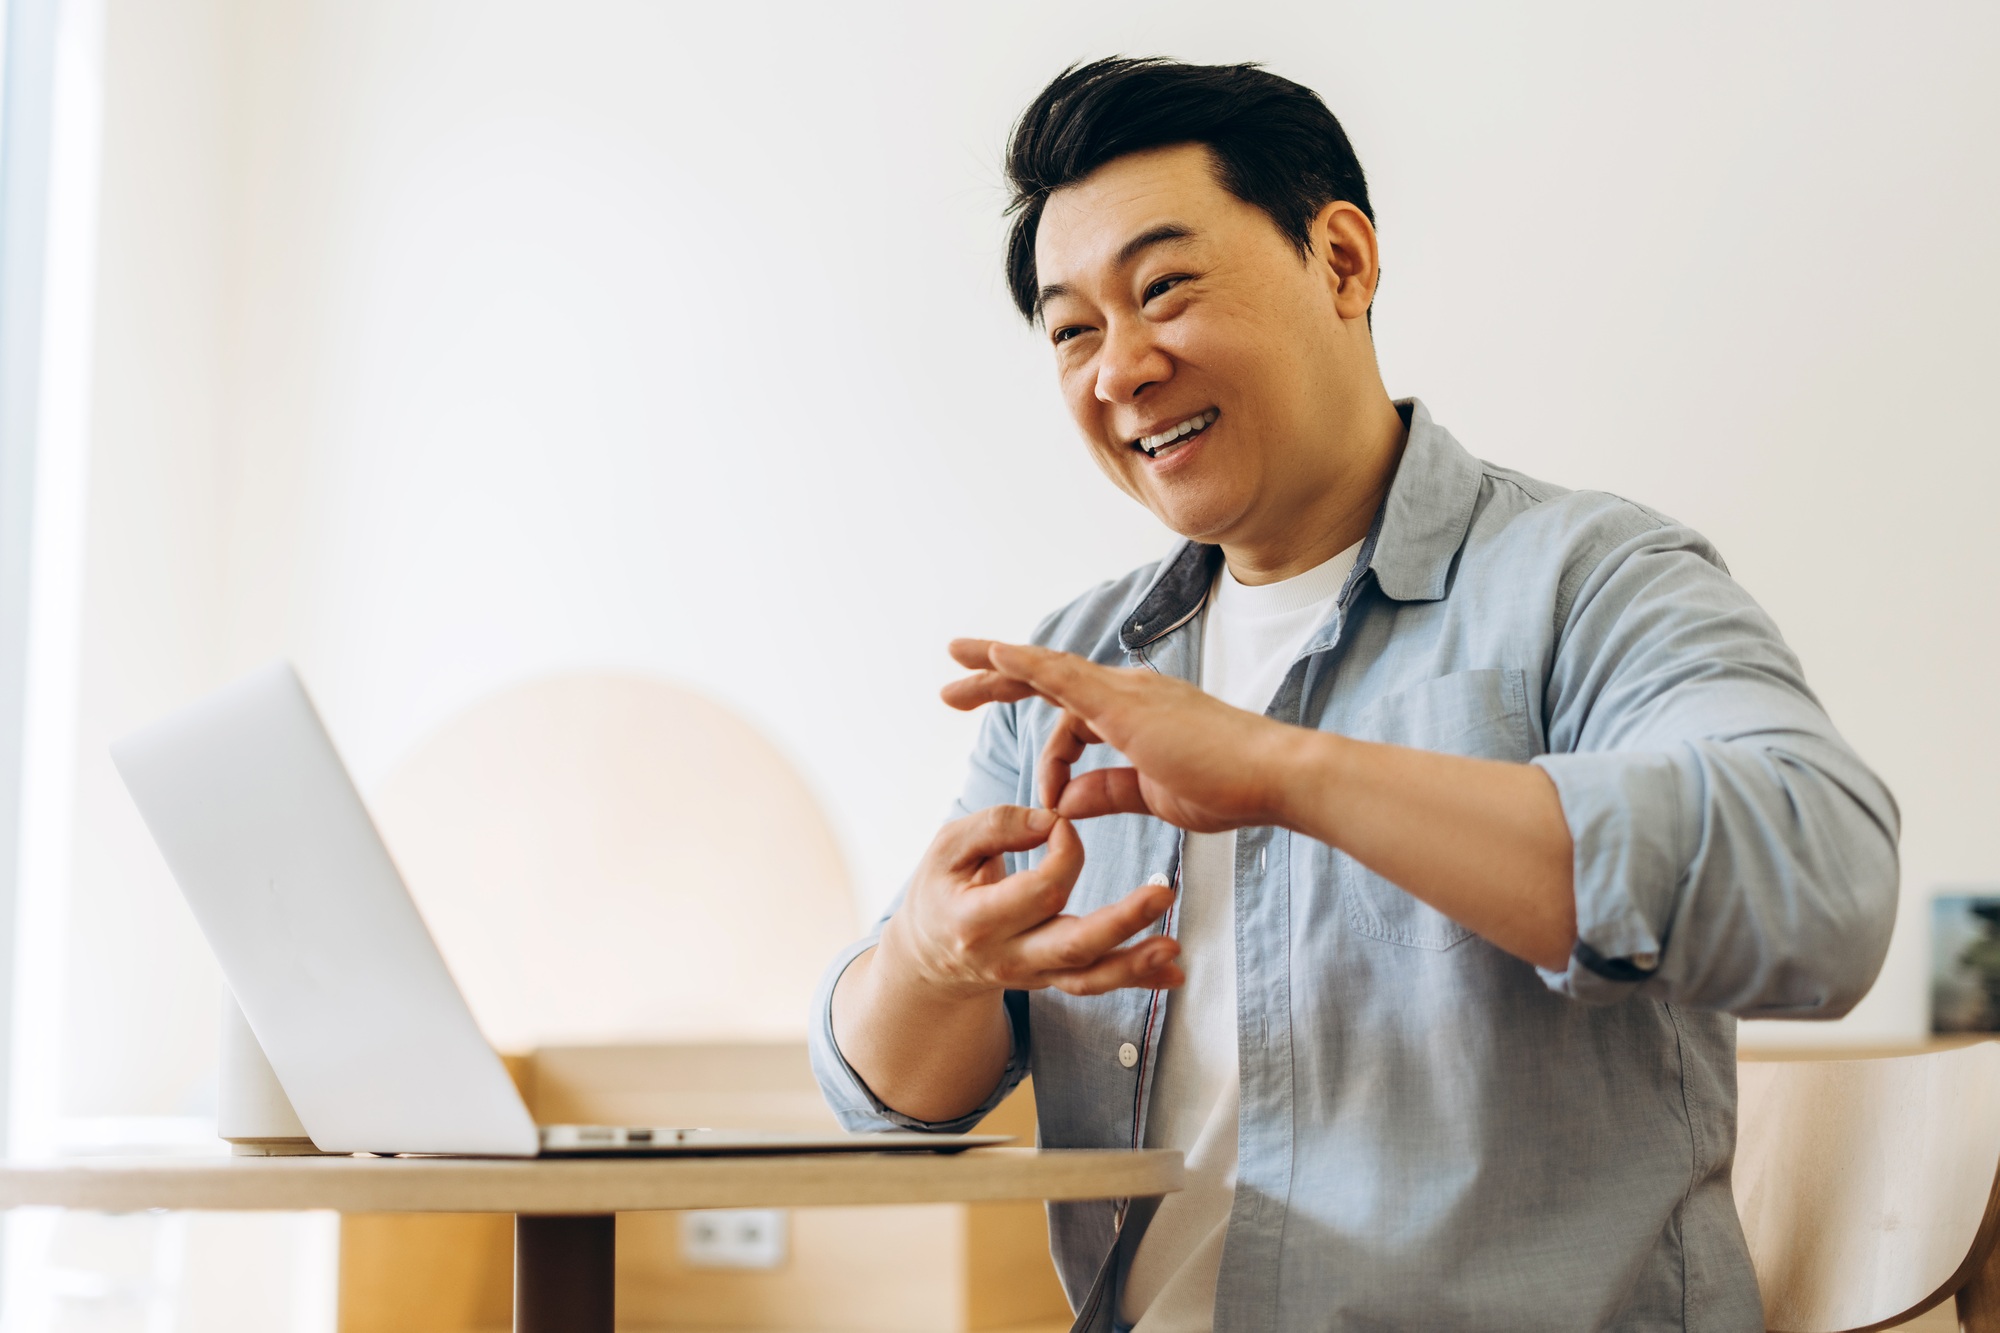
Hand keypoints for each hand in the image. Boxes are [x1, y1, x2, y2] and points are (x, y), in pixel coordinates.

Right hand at [877, 803, 1183, 998]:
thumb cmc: (941, 888)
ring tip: (1174, 949)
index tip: (1066, 824)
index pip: (1038, 890)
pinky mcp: (1050, 980)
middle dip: (1123, 921)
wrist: (927, 955)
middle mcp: (1006, 957)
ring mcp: (1031, 975)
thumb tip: (1051, 819)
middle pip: (1072, 945)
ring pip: (1088, 976)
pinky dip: (1135, 980)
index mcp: (976, 919)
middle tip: (1164, 893)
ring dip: (1136, 964)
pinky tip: (1173, 974)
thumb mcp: (949, 846)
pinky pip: (1094, 983)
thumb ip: (996, 825)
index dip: (1065, 852)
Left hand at [942, 639, 1297, 833]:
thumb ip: (1107, 793)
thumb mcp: (1153, 796)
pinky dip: (1026, 663)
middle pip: (1049, 678)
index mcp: (1135, 713)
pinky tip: (993, 654)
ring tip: (951, 681)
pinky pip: (1063, 674)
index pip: (1072, 715)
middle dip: (996, 680)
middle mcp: (1127, 691)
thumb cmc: (1229, 789)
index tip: (1040, 793)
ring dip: (995, 674)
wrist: (1274, 778)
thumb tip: (1062, 803)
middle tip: (950, 688)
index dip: (1046, 747)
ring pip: (1046, 672)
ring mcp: (1126, 692)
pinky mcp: (1125, 703)